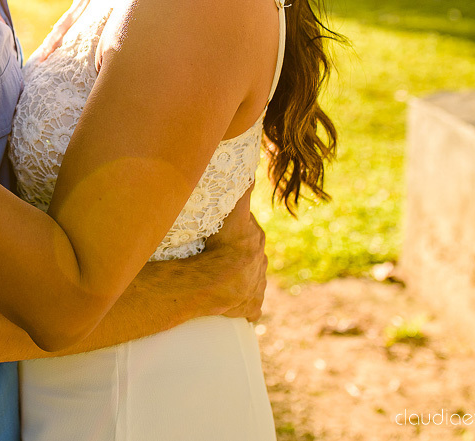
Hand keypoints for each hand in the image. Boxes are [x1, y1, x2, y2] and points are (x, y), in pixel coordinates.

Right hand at [193, 187, 267, 321]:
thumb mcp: (235, 213)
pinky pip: (248, 306)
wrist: (219, 282)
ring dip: (235, 279)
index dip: (234, 230)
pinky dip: (240, 304)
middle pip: (248, 254)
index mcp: (256, 242)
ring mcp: (256, 287)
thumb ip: (244, 189)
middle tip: (214, 253)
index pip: (247, 232)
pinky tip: (228, 302)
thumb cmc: (224, 247)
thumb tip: (252, 165)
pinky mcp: (250, 308)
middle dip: (236, 254)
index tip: (221, 230)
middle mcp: (260, 264)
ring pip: (248, 279)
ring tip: (215, 277)